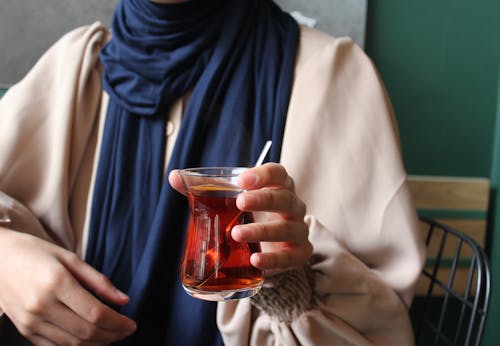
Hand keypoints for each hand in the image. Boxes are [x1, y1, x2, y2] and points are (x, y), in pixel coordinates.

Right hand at [0, 229, 135, 344]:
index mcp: (57, 283)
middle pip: (85, 332)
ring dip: (97, 344)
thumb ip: (98, 281)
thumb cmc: (36, 253)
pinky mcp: (24, 329)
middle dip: (112, 335)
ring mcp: (30, 320)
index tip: (132, 323)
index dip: (118, 323)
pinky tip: (90, 340)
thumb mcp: (71, 258)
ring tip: (112, 336)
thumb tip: (124, 300)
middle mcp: (42, 305)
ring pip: (71, 344)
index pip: (95, 313)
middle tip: (126, 331)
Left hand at [169, 163, 312, 272]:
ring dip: (263, 231)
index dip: (263, 175)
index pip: (277, 173)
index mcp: (278, 186)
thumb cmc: (250, 214)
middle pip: (284, 198)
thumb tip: (174, 176)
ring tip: (237, 234)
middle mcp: (292, 205)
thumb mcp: (231, 200)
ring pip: (287, 228)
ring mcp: (298, 229)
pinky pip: (291, 257)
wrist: (268, 246)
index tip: (242, 180)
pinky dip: (274, 259)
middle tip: (240, 203)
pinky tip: (255, 260)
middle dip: (263, 200)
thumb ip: (205, 188)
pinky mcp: (299, 253)